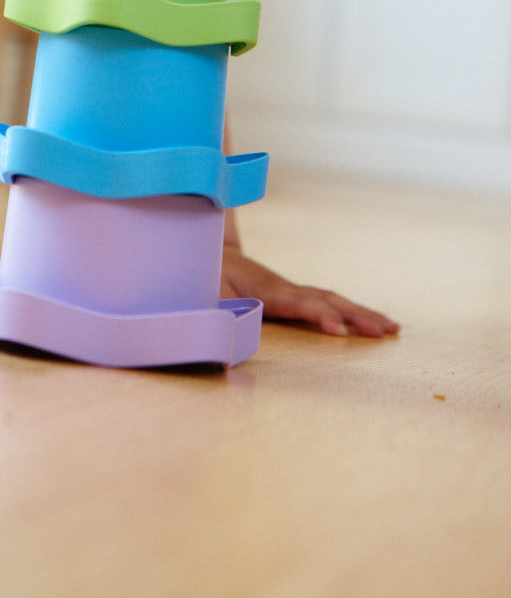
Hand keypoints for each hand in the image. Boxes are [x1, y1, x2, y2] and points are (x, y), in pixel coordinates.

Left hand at [221, 245, 399, 337]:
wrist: (204, 249)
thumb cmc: (204, 276)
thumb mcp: (205, 295)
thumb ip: (217, 317)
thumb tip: (226, 349)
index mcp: (265, 289)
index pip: (299, 302)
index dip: (319, 314)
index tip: (338, 330)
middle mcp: (284, 287)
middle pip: (326, 299)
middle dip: (355, 315)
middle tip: (383, 332)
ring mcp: (290, 289)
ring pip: (331, 298)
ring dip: (361, 313)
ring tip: (392, 329)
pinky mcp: (291, 293)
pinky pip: (325, 300)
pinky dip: (349, 310)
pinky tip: (369, 321)